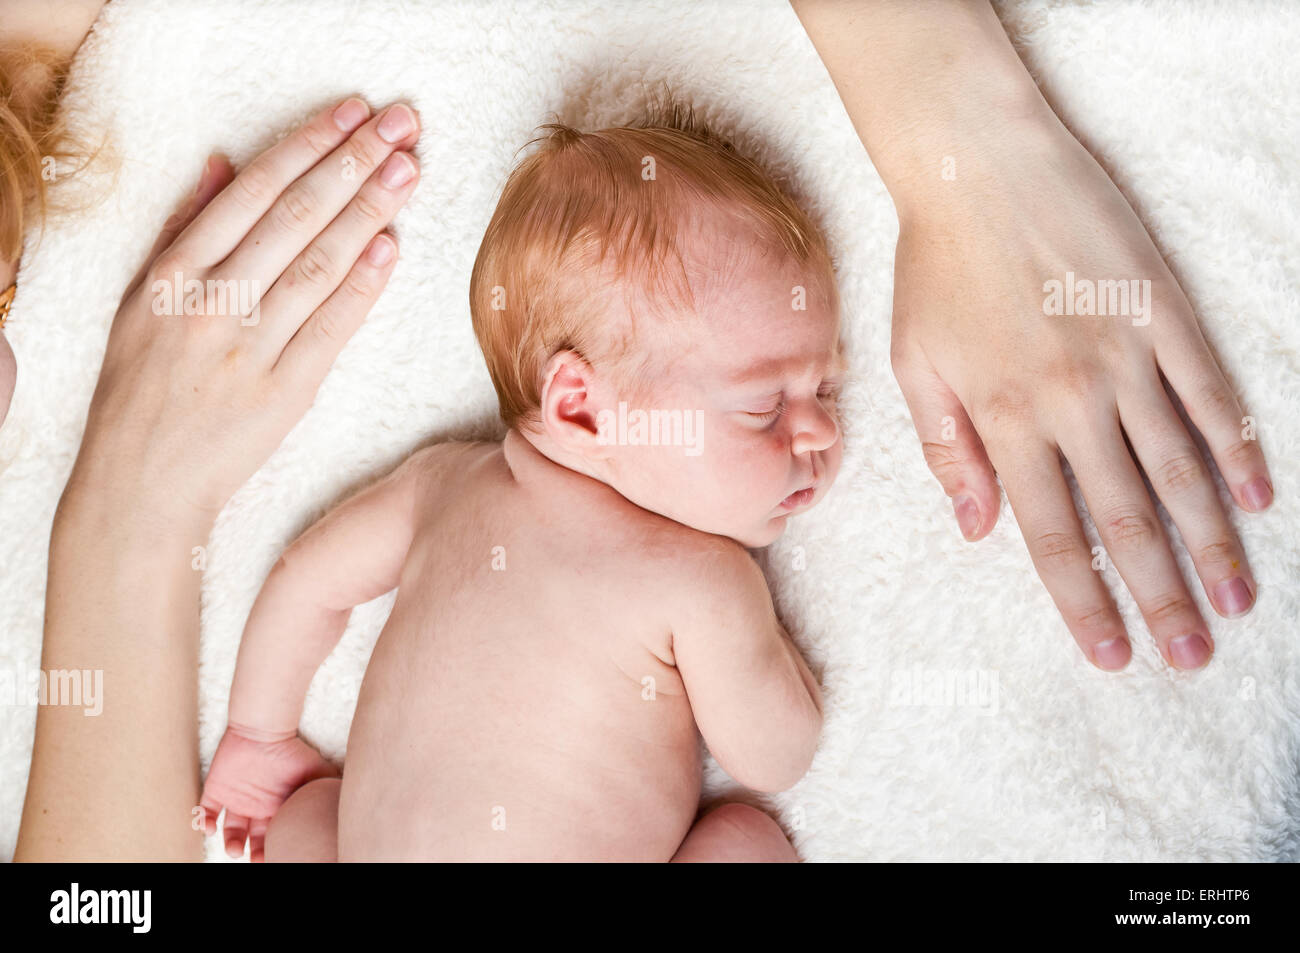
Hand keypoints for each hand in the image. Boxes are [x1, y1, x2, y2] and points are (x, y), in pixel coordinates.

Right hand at [65, 97, 421, 525]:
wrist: (143, 483)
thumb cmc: (140, 388)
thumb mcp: (139, 298)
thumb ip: (183, 227)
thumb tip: (228, 162)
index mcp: (172, 273)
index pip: (253, 192)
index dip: (308, 145)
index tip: (352, 114)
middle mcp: (210, 304)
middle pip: (294, 218)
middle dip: (353, 164)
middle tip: (401, 127)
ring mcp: (248, 348)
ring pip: (318, 265)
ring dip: (369, 212)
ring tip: (409, 171)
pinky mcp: (284, 392)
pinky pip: (331, 327)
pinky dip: (363, 284)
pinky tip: (391, 244)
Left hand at [200, 725, 337, 861]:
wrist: (265, 730)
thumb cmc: (291, 751)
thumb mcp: (316, 772)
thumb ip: (328, 788)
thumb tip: (346, 805)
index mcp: (277, 807)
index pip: (276, 834)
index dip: (275, 847)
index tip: (278, 855)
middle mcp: (257, 808)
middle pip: (254, 839)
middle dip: (254, 852)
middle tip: (256, 859)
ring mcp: (236, 800)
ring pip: (231, 830)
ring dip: (231, 843)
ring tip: (235, 850)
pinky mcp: (217, 790)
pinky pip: (207, 811)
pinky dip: (205, 821)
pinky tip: (210, 828)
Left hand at [889, 119, 1271, 671]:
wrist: (977, 165)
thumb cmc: (933, 267)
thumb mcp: (913, 364)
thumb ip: (945, 451)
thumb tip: (976, 530)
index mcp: (1002, 419)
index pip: (1050, 536)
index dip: (1084, 603)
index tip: (1113, 657)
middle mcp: (1070, 400)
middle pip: (1125, 520)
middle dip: (1160, 598)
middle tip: (1192, 658)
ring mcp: (1124, 356)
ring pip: (1179, 469)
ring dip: (1211, 543)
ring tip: (1236, 602)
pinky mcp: (1162, 312)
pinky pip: (1210, 394)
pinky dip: (1237, 449)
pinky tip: (1257, 497)